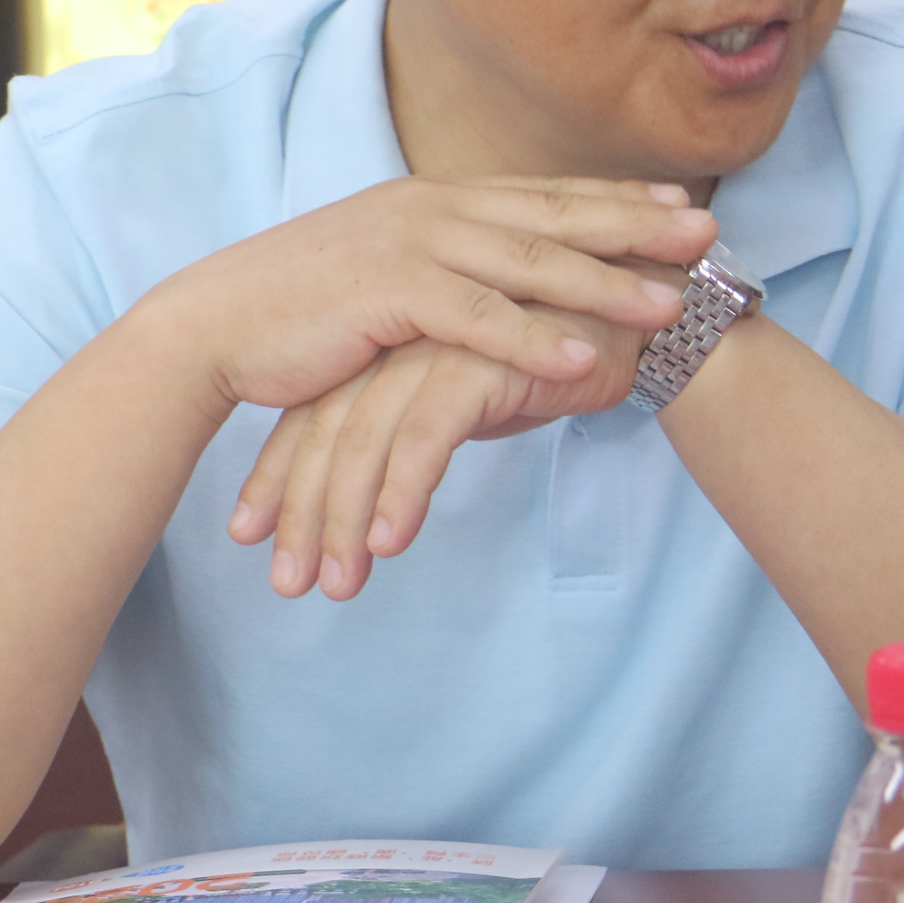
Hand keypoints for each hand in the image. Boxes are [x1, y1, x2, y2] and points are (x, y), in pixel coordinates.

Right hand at [134, 176, 715, 420]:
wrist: (214, 325)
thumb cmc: (298, 309)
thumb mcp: (380, 271)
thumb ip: (438, 266)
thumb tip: (484, 277)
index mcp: (431, 200)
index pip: (541, 195)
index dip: (616, 199)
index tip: (683, 206)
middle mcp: (428, 208)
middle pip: (552, 215)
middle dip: (636, 224)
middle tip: (710, 233)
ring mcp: (409, 246)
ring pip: (527, 263)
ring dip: (605, 283)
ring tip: (670, 304)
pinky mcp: (388, 296)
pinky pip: (477, 318)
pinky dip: (534, 337)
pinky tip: (585, 356)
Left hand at [226, 298, 662, 600]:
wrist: (652, 317)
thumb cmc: (564, 353)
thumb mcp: (475, 389)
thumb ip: (426, 418)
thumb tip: (386, 476)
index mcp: (390, 340)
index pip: (318, 415)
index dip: (281, 478)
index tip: (251, 538)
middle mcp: (402, 337)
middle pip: (327, 432)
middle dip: (302, 515)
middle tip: (289, 584)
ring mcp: (437, 343)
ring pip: (367, 440)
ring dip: (346, 520)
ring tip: (338, 586)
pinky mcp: (479, 359)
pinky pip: (427, 435)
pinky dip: (404, 492)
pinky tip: (391, 543)